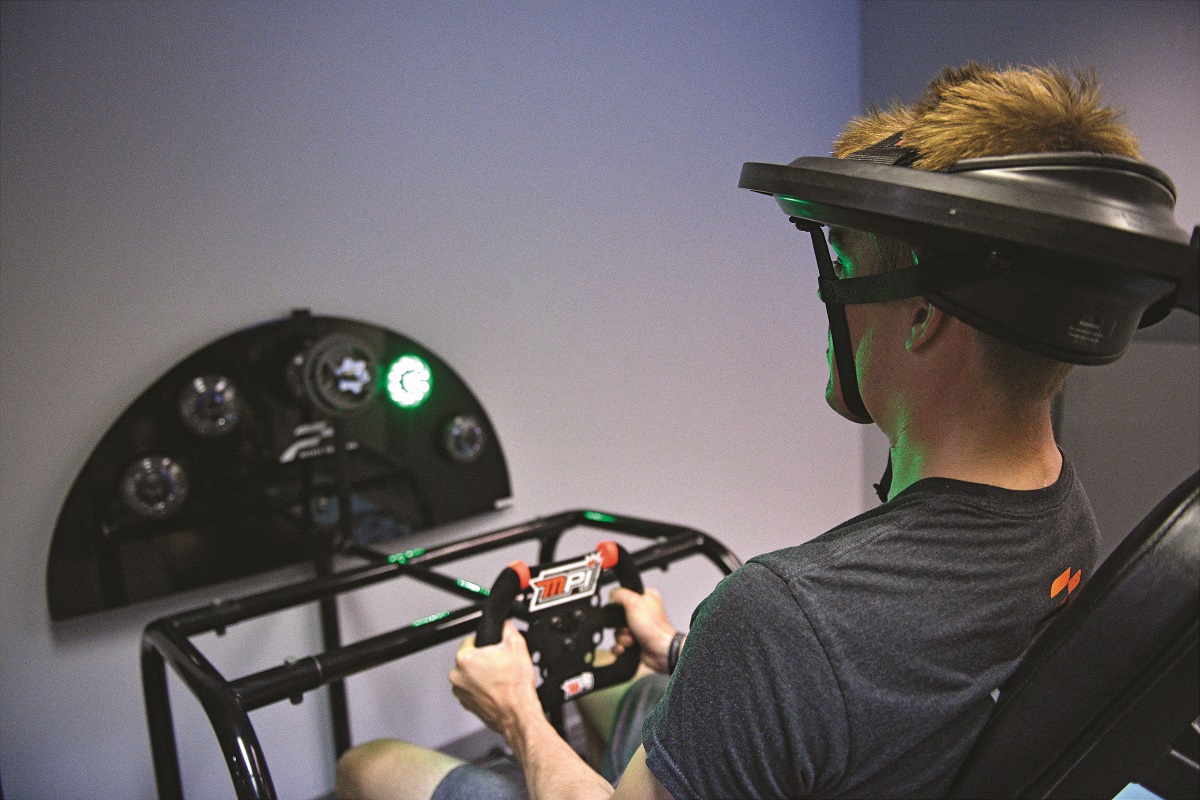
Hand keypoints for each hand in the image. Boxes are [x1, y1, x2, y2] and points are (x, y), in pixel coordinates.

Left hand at [449, 621, 542, 737]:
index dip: (485, 643)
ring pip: (470, 675)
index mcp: (465, 659)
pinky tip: (496, 690)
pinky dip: (481, 689)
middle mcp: (457, 676)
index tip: (494, 649)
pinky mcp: (466, 704)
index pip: (470, 640)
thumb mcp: (517, 646)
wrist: (518, 713)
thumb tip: (503, 624)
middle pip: (469, 659)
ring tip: (499, 678)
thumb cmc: (515, 686)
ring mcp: (460, 692)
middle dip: (483, 659)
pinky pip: (472, 690)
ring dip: (481, 675)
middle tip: (499, 664)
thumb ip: (506, 628)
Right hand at [608, 587, 677, 673]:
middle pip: (619, 616)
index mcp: (646, 598)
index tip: (621, 610)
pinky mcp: (635, 641)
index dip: (620, 604)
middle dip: (620, 625)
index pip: (626, 596)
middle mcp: (643, 613)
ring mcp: (639, 628)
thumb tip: (612, 595)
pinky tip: (626, 647)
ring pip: (618, 631)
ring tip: (631, 640)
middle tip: (628, 627)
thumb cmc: (654, 628)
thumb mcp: (633, 602)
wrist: (660, 651)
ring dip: (622, 637)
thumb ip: (620, 594)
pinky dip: (620, 646)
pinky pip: (619, 643)